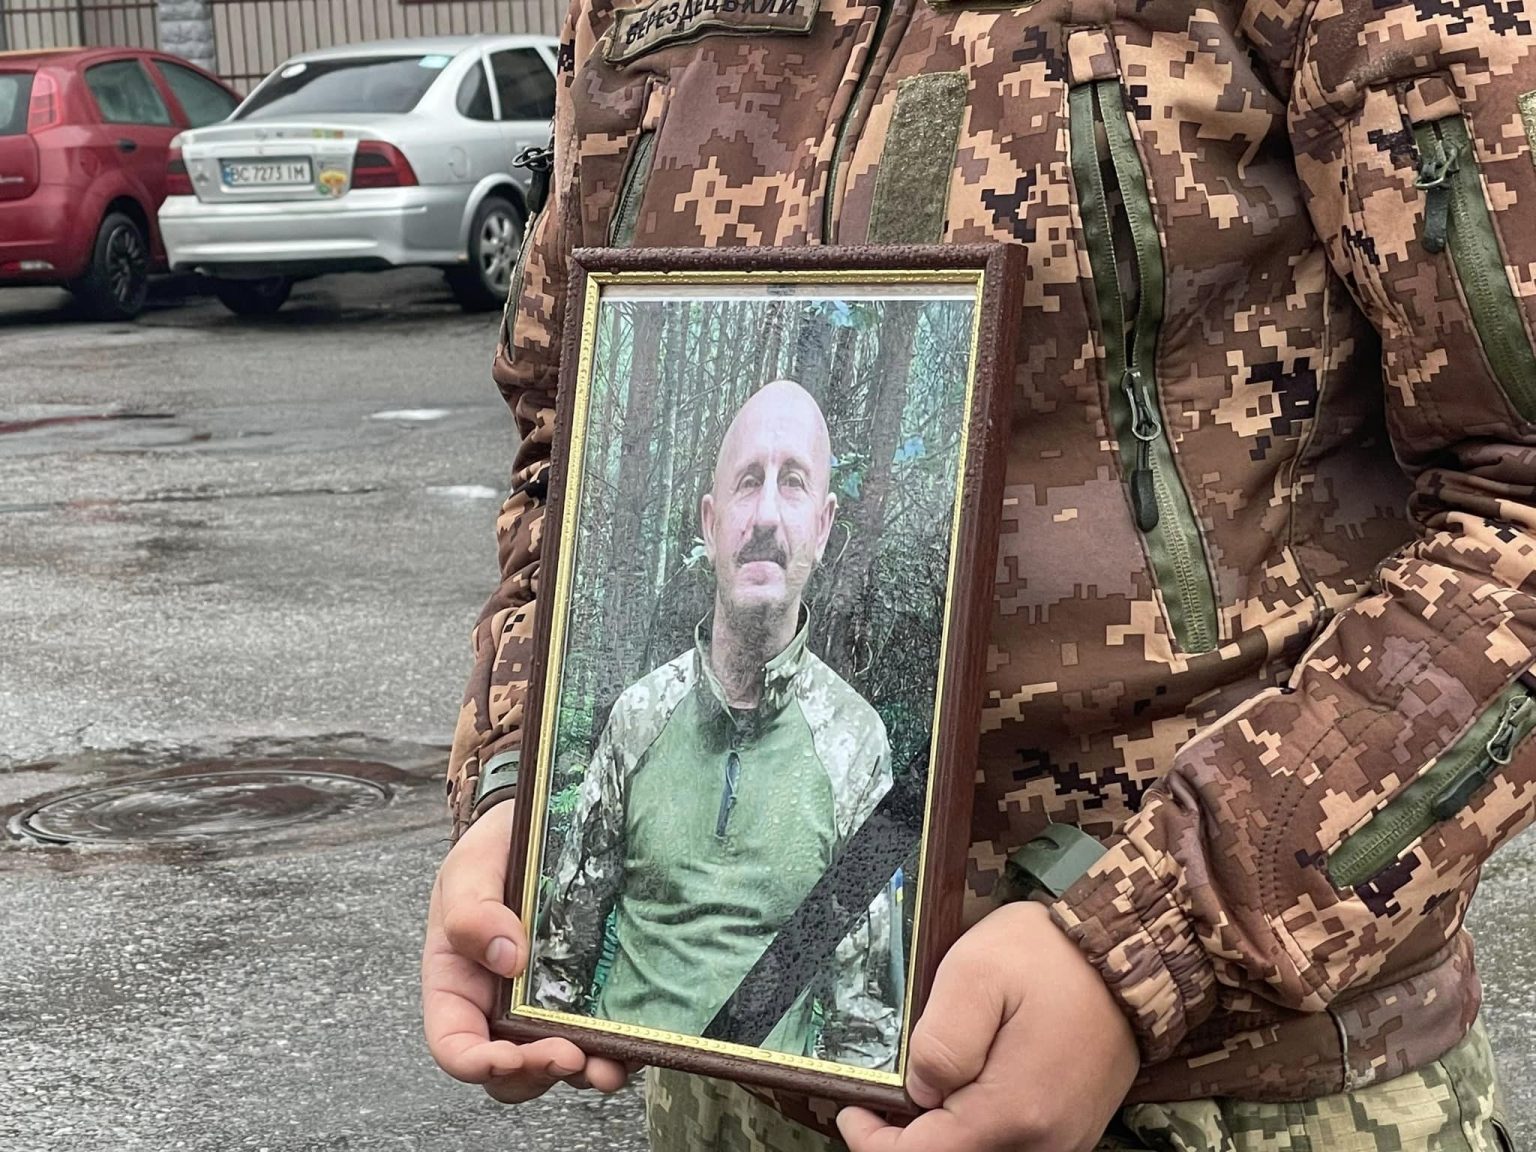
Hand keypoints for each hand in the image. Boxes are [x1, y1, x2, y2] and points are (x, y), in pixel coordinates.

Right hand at [421, 800, 630, 1101]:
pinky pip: (605, 1039)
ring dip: (583, 1073)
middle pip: (511, 1070)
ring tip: (608, 1066)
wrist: (550, 823)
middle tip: (567, 1054)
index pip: (455, 1044)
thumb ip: (472, 910)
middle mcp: (501, 1007)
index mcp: (459, 984)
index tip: (507, 1057)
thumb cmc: (497, 850)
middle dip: (537, 1072)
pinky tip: (634, 1048)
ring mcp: (550, 1006)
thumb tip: (506, 957)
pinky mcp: (593, 997)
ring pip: (561, 1063)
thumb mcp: (471, 866)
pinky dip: (619, 1053)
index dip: (477, 1064)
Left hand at [838, 901, 1138, 1151]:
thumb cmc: (1047, 955)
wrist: (1128, 950)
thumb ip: (939, 1042)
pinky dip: (977, 1129)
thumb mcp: (975, 974)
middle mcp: (1043, 1143)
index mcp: (1011, 1113)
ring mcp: (1063, 1140)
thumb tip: (918, 1094)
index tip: (855, 1107)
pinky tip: (964, 1091)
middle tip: (882, 1098)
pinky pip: (1013, 1145)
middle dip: (907, 1139)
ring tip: (922, 1089)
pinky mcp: (1073, 1129)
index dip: (874, 1141)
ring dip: (943, 1134)